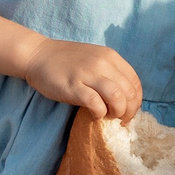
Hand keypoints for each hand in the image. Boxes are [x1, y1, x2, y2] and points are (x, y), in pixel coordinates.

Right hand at [21, 39, 140, 118]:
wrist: (38, 55)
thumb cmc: (66, 60)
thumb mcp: (94, 59)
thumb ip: (110, 73)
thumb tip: (125, 98)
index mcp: (111, 56)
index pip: (135, 82)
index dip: (136, 101)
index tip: (129, 111)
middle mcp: (102, 63)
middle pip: (129, 92)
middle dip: (129, 111)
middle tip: (121, 120)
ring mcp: (88, 74)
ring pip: (117, 97)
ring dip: (117, 112)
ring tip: (109, 117)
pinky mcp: (73, 86)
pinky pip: (96, 104)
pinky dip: (99, 113)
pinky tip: (94, 115)